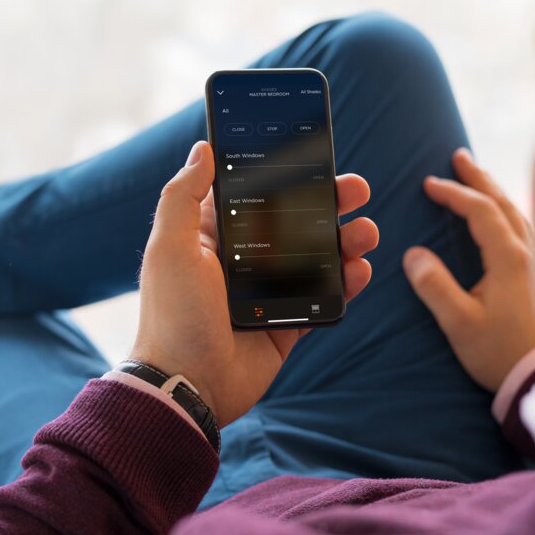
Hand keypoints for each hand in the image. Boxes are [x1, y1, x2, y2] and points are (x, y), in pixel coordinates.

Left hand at [130, 141, 378, 426]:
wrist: (188, 386)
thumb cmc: (172, 315)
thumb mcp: (169, 247)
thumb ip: (183, 195)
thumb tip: (203, 147)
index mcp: (214, 236)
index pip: (257, 192)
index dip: (286, 173)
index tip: (315, 154)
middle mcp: (244, 259)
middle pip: (297, 219)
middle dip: (331, 201)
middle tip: (358, 189)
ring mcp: (269, 291)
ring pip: (319, 255)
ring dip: (348, 239)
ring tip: (366, 232)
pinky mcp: (288, 323)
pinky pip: (326, 296)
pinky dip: (348, 281)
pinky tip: (360, 269)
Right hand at [402, 148, 534, 391]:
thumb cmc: (502, 353)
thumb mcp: (460, 323)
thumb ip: (435, 287)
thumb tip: (413, 254)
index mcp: (509, 258)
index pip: (479, 211)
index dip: (453, 193)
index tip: (428, 184)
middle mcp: (531, 253)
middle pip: (504, 203)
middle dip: (479, 179)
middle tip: (459, 157)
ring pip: (519, 214)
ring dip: (496, 193)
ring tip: (480, 180)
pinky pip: (527, 230)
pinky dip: (509, 214)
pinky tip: (505, 220)